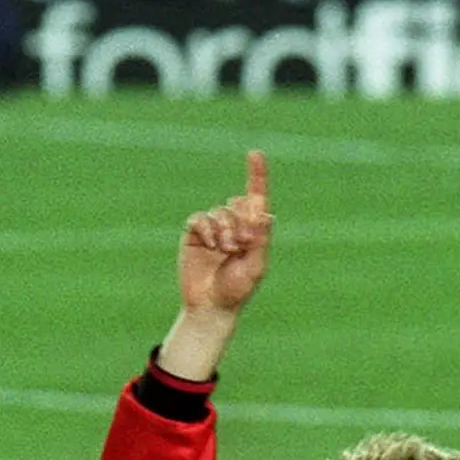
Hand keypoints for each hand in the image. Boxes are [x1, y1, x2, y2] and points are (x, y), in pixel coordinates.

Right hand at [177, 151, 271, 315]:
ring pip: (218, 212)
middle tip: (241, 245)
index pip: (256, 197)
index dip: (257, 174)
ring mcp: (213, 228)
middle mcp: (234, 224)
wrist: (210, 306)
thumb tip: (265, 212)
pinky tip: (209, 246)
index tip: (255, 154)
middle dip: (241, 222)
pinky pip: (199, 218)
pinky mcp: (194, 234)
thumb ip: (261, 239)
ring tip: (225, 251)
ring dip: (224, 230)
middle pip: (237, 203)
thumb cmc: (237, 289)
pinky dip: (206, 229)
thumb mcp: (255, 266)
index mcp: (254, 230)